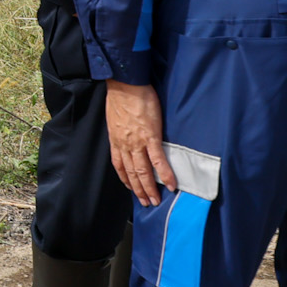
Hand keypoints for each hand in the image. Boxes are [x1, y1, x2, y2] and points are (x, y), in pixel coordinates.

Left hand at [104, 80, 174, 205]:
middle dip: (138, 190)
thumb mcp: (115, 117)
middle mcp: (124, 144)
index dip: (125, 179)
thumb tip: (126, 135)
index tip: (130, 188)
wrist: (125, 84)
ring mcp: (137, 142)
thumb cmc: (121, 96)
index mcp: (116, 140)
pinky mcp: (151, 136)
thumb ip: (121, 130)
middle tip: (146, 202)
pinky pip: (158, 160)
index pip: (119, 165)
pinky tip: (171, 184)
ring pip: (143, 171)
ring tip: (156, 200)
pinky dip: (165, 174)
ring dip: (150, 188)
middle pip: (131, 173)